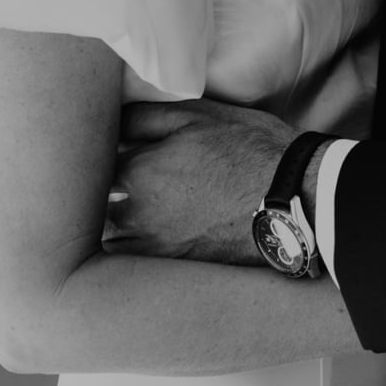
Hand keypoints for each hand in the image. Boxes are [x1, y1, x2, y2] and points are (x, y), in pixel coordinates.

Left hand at [104, 98, 294, 263]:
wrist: (292, 200)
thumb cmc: (249, 151)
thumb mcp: (199, 115)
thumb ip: (147, 117)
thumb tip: (113, 120)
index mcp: (139, 171)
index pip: (93, 165)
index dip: (94, 156)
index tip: (95, 151)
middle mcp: (137, 215)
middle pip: (95, 207)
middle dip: (96, 194)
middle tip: (94, 183)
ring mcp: (154, 248)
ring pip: (110, 240)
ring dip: (110, 225)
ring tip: (114, 212)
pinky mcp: (174, 269)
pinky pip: (133, 264)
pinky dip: (129, 251)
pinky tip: (142, 237)